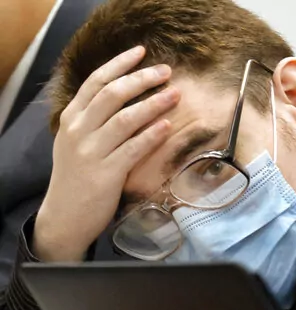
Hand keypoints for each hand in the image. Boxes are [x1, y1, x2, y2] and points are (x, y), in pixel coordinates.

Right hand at [34, 46, 179, 260]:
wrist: (64, 217)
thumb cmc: (77, 176)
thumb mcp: (76, 141)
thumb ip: (93, 118)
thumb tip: (124, 95)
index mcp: (71, 118)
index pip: (96, 81)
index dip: (120, 64)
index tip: (142, 51)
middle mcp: (78, 131)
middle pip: (113, 94)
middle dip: (142, 79)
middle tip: (166, 71)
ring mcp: (91, 152)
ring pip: (125, 119)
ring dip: (153, 103)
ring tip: (175, 94)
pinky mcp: (106, 174)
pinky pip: (133, 149)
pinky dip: (151, 135)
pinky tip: (168, 126)